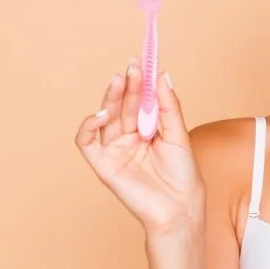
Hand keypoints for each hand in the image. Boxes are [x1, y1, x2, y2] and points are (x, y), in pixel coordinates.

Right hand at [75, 57, 204, 235]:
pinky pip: (86, 142)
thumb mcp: (178, 134)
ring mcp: (114, 150)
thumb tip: (162, 75)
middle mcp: (128, 137)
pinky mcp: (103, 165)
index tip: (143, 61)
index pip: (139, 99)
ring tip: (121, 80)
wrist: (181, 207)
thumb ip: (168, 106)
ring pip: (106, 116)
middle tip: (133, 67)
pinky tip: (102, 113)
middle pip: (123, 105)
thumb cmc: (183, 175)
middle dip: (127, 85)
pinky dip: (88, 126)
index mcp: (146, 129)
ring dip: (111, 97)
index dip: (139, 81)